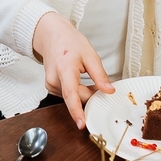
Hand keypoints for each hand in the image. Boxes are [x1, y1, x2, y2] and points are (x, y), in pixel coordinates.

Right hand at [30, 12, 113, 129]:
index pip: (71, 94)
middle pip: (77, 98)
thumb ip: (100, 75)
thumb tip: (109, 91)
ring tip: (85, 76)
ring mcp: (51, 85)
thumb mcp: (90, 55)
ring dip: (84, 93)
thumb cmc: (69, 42)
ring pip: (73, 98)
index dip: (77, 111)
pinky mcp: (51, 88)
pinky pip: (69, 95)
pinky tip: (79, 80)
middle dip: (91, 95)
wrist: (52, 36)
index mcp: (64, 69)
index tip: (82, 124)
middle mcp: (54, 80)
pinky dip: (77, 92)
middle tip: (101, 85)